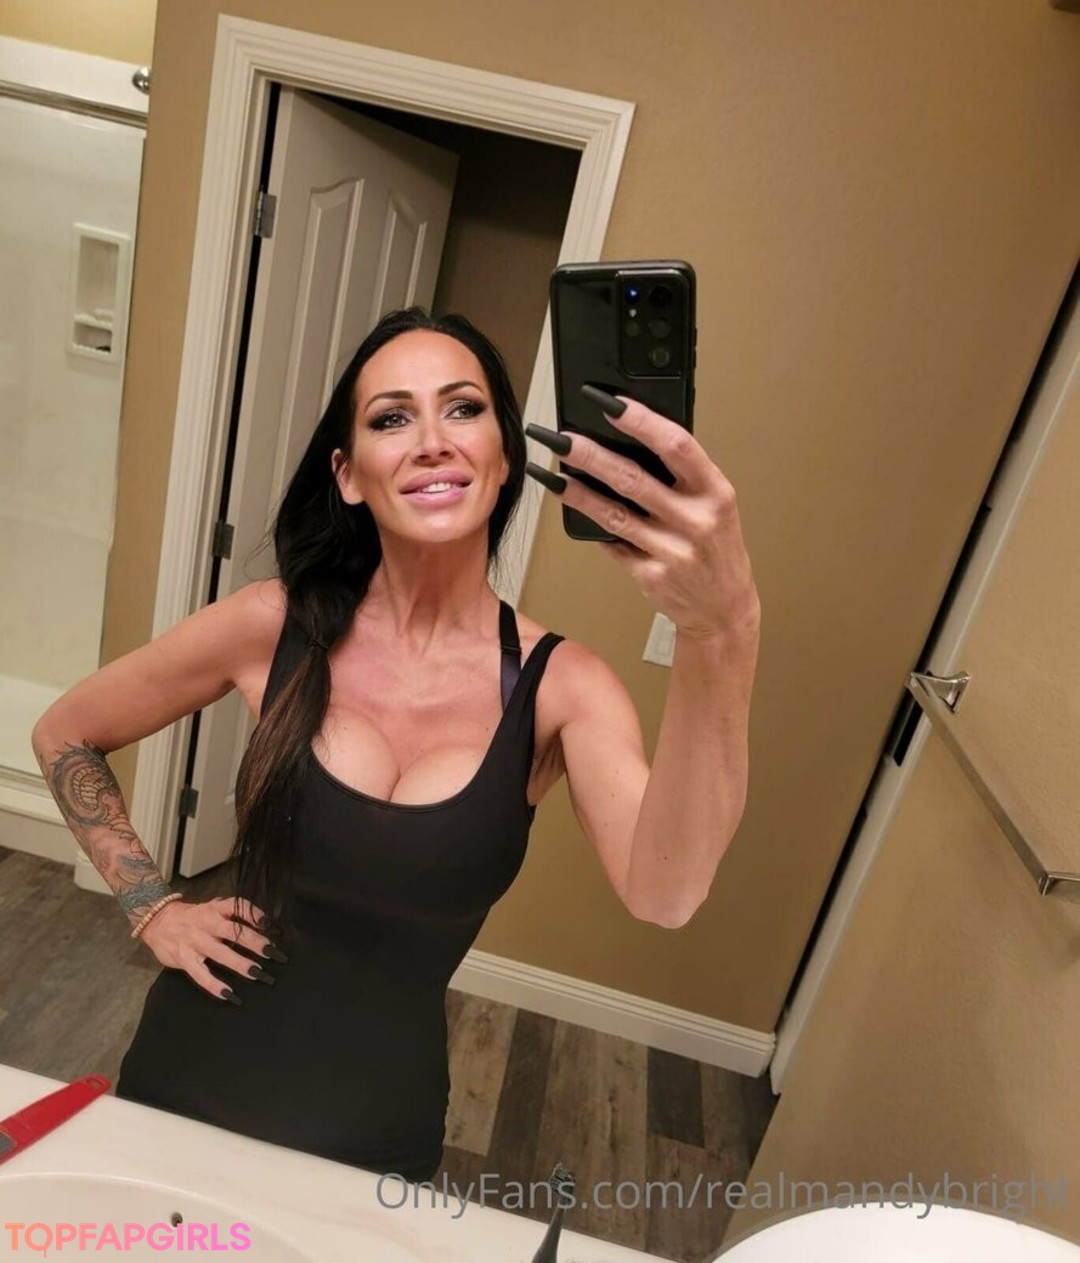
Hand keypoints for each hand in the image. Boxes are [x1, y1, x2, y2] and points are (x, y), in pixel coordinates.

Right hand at [140, 896, 279, 1002]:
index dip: (252, 913)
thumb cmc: (191, 916)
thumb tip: (260, 924)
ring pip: (221, 954)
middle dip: (255, 942)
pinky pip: (201, 975)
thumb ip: (229, 915)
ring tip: (257, 973)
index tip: (267, 923)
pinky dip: (215, 985)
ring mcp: (195, 943)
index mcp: (214, 909)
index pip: (236, 906)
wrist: (157, 920)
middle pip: (234, 932)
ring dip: (240, 964)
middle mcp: (206, 924)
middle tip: (273, 952)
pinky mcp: (185, 959)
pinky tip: (229, 994)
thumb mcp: (210, 907)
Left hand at [526, 396, 759, 639]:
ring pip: (614, 514)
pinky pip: (612, 543)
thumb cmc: (716, 546)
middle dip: (591, 455)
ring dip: (577, 491)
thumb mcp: (715, 504)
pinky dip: (591, 523)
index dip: (640, 421)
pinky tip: (572, 506)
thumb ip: (682, 476)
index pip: (676, 446)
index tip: (609, 403)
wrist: (722, 606)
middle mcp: (696, 521)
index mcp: (716, 492)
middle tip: (560, 437)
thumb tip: (627, 438)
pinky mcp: (651, 576)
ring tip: (551, 473)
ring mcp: (672, 552)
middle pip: (633, 479)